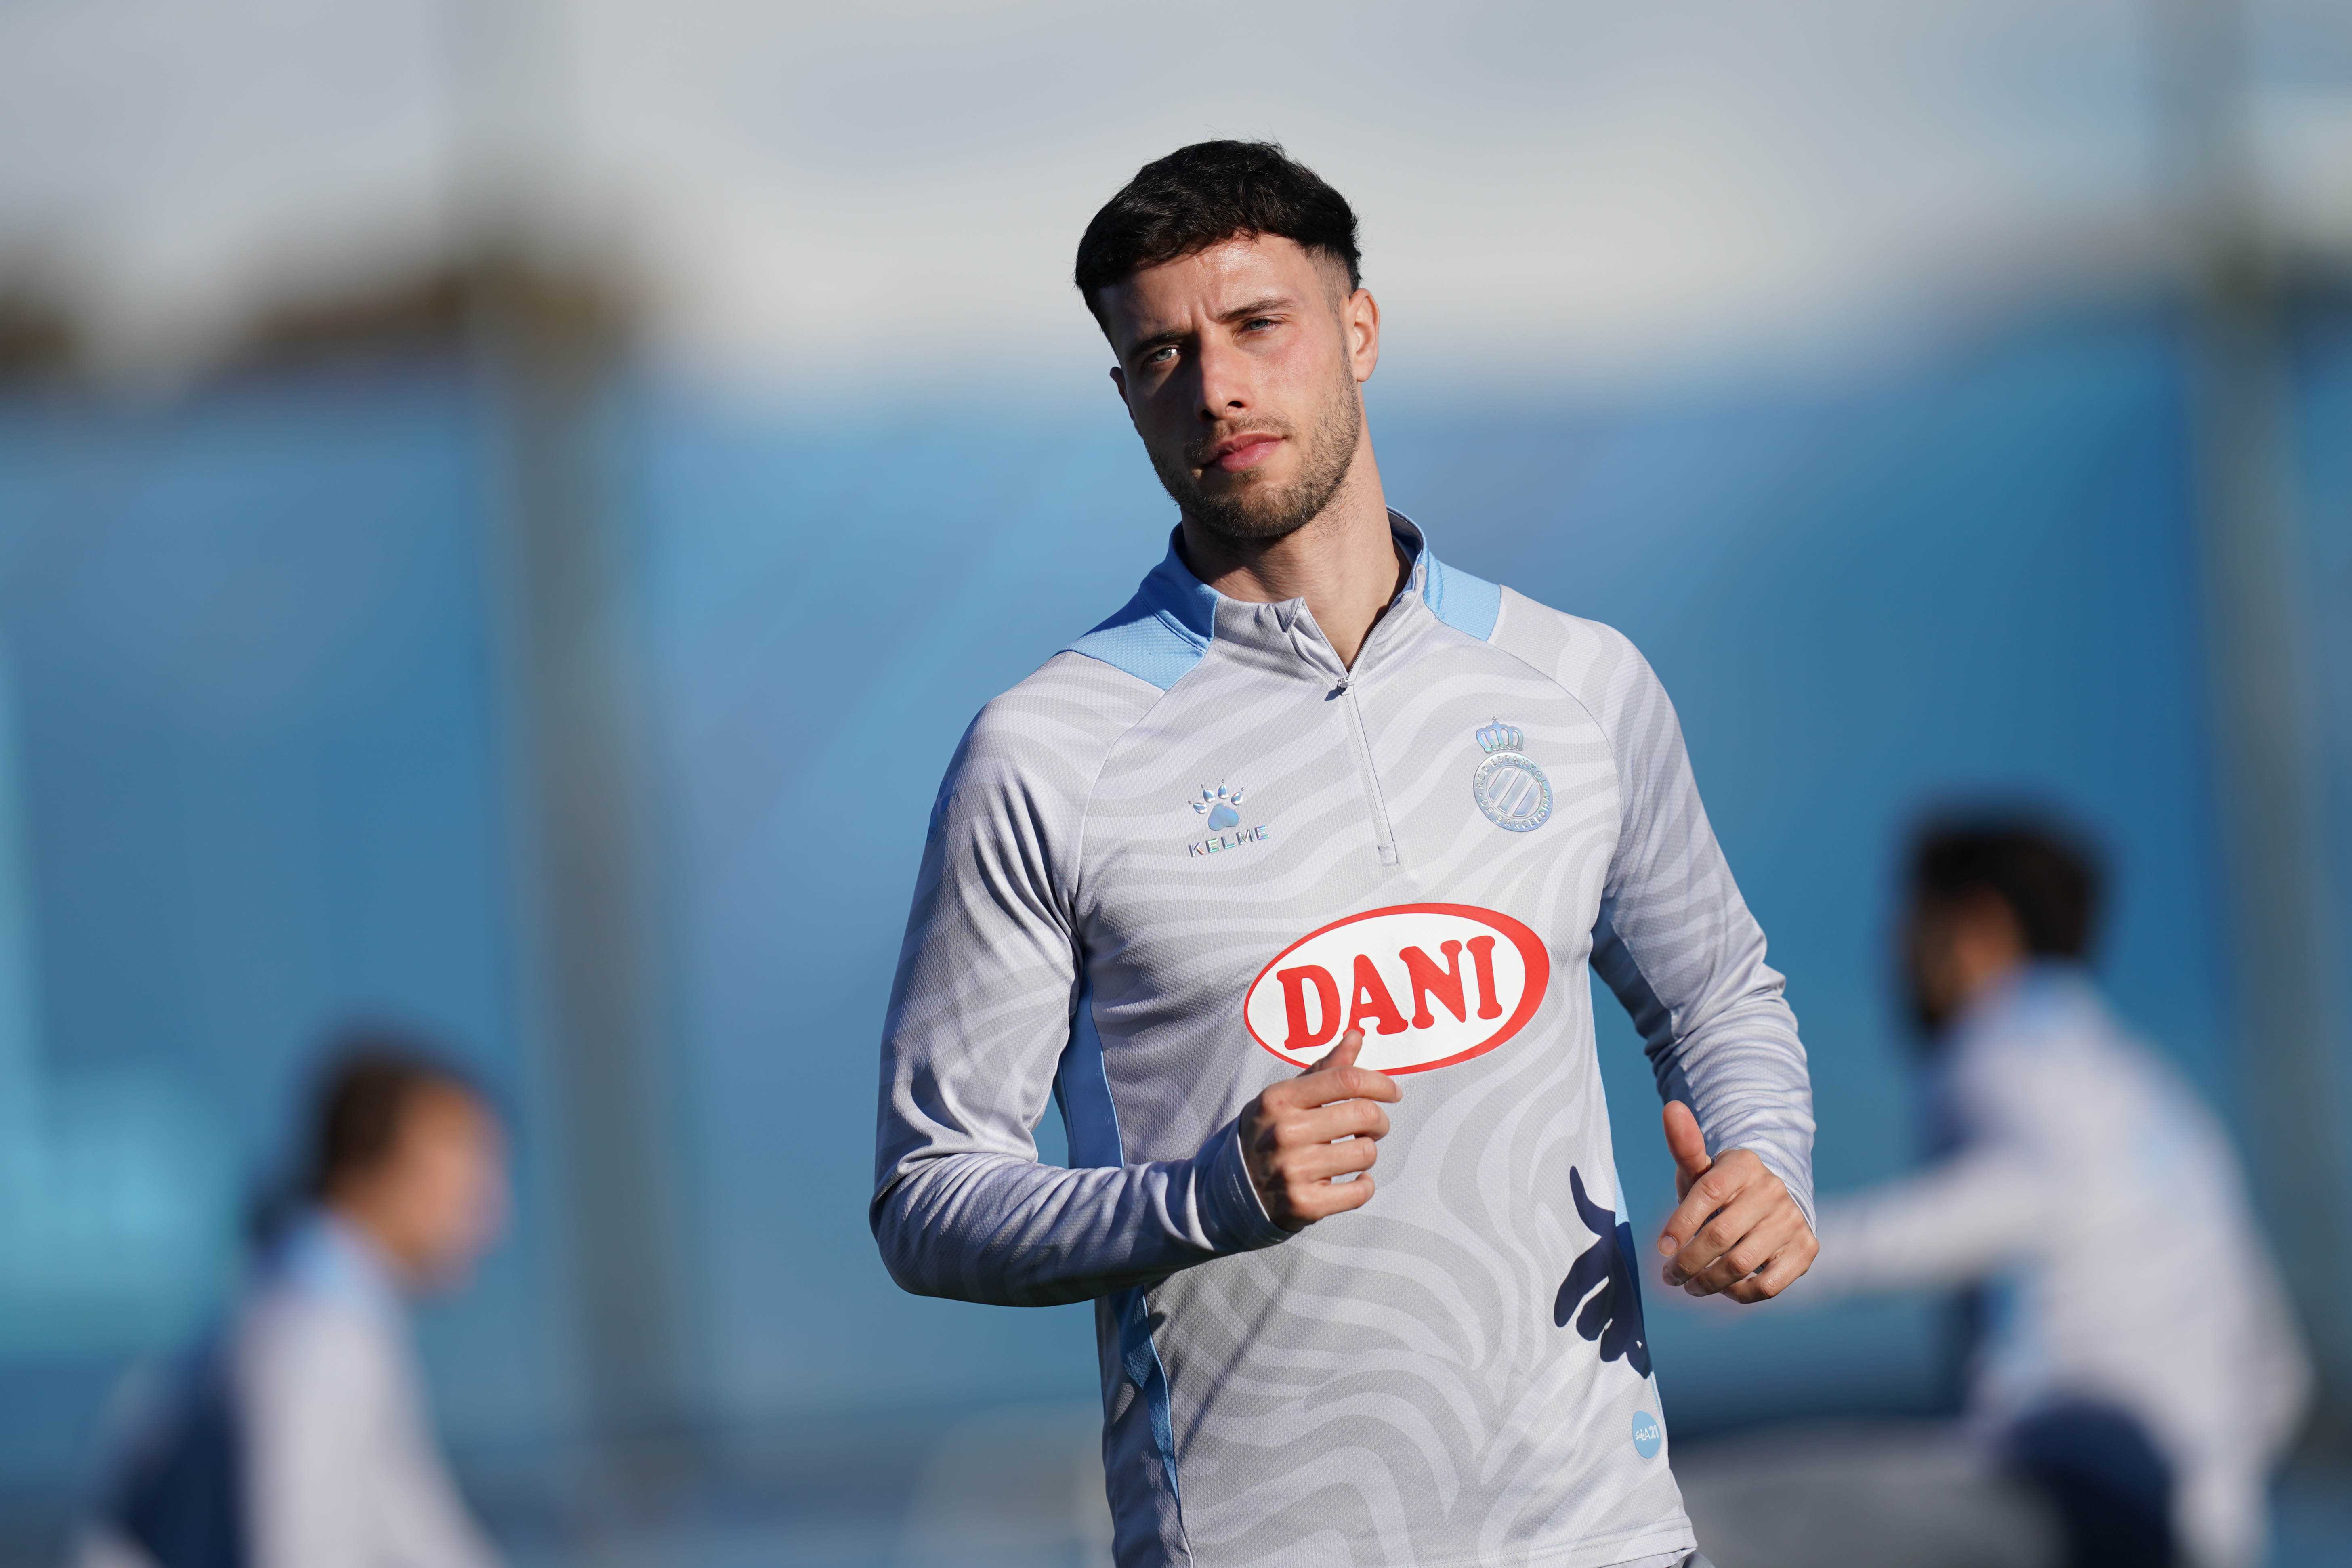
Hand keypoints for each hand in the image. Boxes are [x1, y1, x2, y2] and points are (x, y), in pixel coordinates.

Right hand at [1238, 1029, 1401, 1230]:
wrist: (1232, 1190)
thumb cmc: (1269, 1133)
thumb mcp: (1286, 1097)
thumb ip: (1324, 1068)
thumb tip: (1356, 1035)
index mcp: (1280, 1098)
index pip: (1346, 1079)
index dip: (1379, 1083)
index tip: (1392, 1092)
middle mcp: (1285, 1132)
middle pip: (1363, 1114)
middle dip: (1378, 1120)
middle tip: (1372, 1126)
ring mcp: (1294, 1170)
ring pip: (1366, 1153)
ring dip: (1367, 1152)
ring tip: (1352, 1153)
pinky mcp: (1305, 1204)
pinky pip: (1360, 1192)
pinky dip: (1364, 1186)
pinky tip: (1354, 1180)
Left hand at [1656, 1100, 1816, 1301]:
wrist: (1772, 1204)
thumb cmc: (1724, 1190)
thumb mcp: (1702, 1169)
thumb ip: (1685, 1146)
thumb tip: (1671, 1109)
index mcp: (1744, 1164)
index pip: (1707, 1194)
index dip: (1680, 1224)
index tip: (1661, 1247)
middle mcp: (1772, 1190)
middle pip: (1719, 1235)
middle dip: (1687, 1262)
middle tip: (1670, 1275)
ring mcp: (1792, 1220)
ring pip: (1741, 1265)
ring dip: (1707, 1281)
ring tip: (1690, 1285)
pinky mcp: (1806, 1249)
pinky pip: (1767, 1285)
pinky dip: (1740, 1293)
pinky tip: (1725, 1288)